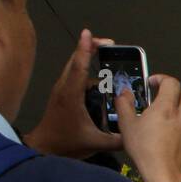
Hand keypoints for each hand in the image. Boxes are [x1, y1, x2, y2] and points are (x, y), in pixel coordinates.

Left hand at [24, 29, 122, 158]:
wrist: (44, 148)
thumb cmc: (67, 143)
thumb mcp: (95, 143)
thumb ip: (117, 140)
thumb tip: (135, 134)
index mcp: (71, 94)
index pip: (79, 66)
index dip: (85, 49)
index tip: (89, 33)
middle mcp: (65, 87)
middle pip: (76, 59)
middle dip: (90, 48)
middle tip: (109, 44)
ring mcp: (62, 90)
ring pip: (74, 66)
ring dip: (87, 57)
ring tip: (105, 55)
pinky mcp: (63, 95)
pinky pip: (75, 75)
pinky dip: (85, 69)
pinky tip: (99, 78)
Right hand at [115, 74, 180, 181]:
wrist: (164, 174)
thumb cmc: (144, 149)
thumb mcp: (127, 125)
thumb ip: (124, 105)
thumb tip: (124, 93)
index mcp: (166, 107)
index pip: (172, 82)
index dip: (161, 79)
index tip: (152, 84)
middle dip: (173, 91)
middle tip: (160, 97)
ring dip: (180, 105)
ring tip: (167, 112)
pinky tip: (173, 127)